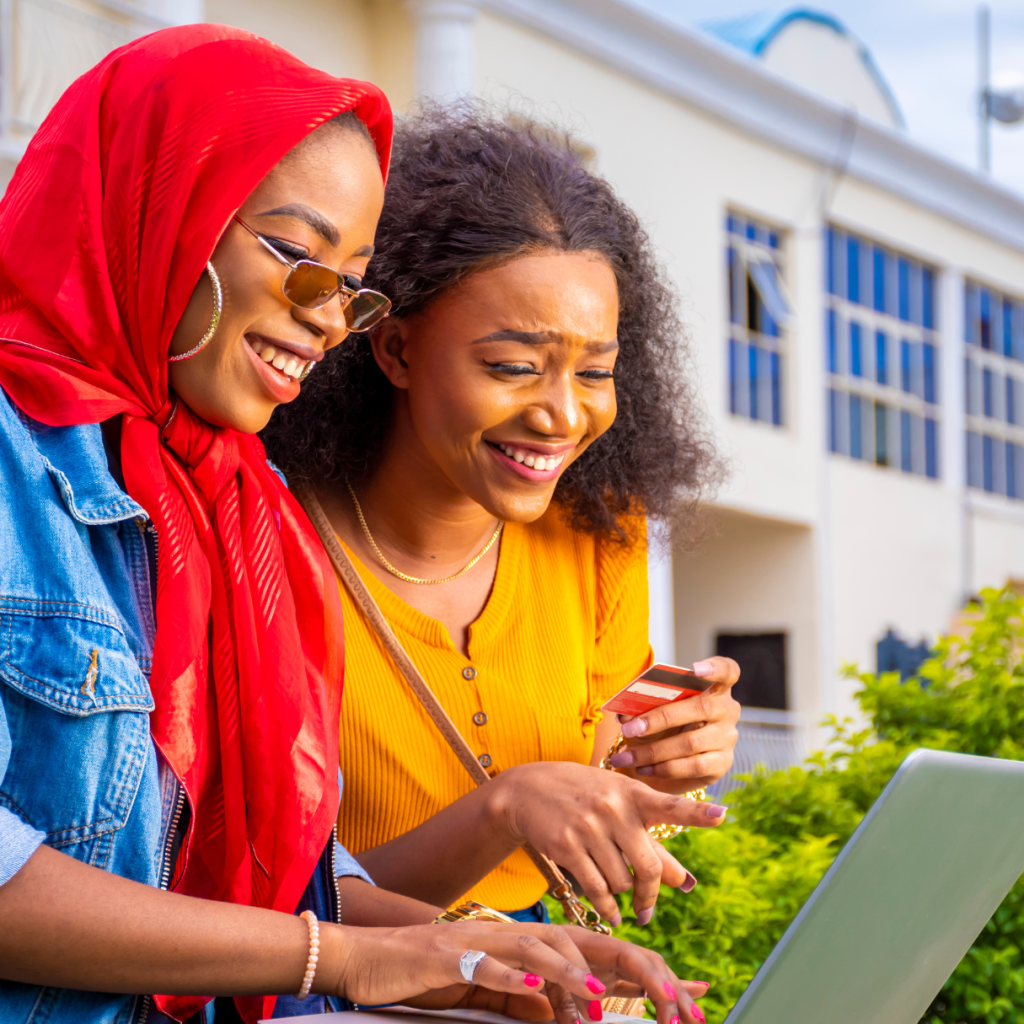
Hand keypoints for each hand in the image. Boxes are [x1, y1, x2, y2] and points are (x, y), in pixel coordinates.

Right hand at [349, 922, 709, 1023]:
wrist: (379, 955)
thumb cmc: (441, 975)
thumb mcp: (502, 993)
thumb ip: (544, 1001)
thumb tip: (585, 1014)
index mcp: (540, 947)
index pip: (608, 957)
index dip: (654, 974)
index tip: (696, 997)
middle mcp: (523, 937)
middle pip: (590, 949)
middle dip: (636, 975)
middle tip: (673, 1008)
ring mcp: (489, 942)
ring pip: (544, 952)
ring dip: (576, 978)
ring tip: (605, 1002)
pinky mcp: (455, 955)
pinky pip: (489, 965)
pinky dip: (515, 977)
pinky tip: (535, 990)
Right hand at [489, 762, 726, 924]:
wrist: (528, 789)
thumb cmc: (583, 796)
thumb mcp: (617, 806)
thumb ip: (650, 841)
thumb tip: (683, 880)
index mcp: (632, 794)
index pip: (670, 805)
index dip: (697, 812)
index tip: (723, 815)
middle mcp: (613, 809)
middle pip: (648, 866)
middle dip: (650, 894)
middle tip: (647, 909)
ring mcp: (589, 827)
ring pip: (621, 882)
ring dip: (622, 893)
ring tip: (614, 887)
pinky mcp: (567, 846)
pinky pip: (598, 889)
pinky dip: (608, 908)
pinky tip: (611, 913)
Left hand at [609, 657, 740, 791]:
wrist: (669, 764)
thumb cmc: (662, 726)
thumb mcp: (653, 709)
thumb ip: (644, 702)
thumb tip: (624, 713)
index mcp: (714, 687)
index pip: (727, 671)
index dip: (715, 668)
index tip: (695, 668)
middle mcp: (727, 710)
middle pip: (700, 707)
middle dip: (659, 718)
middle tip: (628, 728)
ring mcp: (727, 737)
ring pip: (691, 742)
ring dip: (653, 751)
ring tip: (626, 757)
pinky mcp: (722, 763)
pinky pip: (694, 766)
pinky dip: (664, 768)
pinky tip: (643, 769)